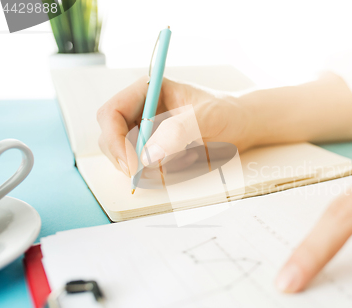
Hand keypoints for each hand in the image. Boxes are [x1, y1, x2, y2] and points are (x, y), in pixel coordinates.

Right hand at [96, 76, 253, 176]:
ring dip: (149, 168)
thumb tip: (148, 156)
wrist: (241, 124)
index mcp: (147, 90)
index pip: (111, 114)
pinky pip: (144, 167)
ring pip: (126, 157)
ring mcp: (146, 130)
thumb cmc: (226, 112)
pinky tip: (186, 161)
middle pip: (111, 139)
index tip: (132, 165)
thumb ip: (177, 132)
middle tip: (155, 173)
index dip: (114, 140)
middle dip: (129, 159)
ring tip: (185, 159)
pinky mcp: (154, 147)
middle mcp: (141, 109)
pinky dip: (161, 172)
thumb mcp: (205, 118)